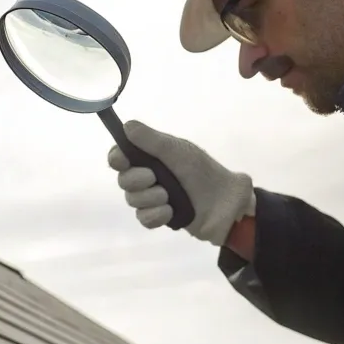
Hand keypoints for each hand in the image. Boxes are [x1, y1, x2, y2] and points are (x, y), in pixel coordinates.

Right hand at [108, 121, 255, 245]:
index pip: (120, 156)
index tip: (122, 161)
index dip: (117, 158)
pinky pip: (143, 218)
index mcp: (150, 157)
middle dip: (137, 180)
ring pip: (132, 200)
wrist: (226, 203)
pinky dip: (156, 215)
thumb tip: (126, 125)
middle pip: (123, 180)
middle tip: (155, 178)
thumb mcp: (178, 151)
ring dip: (150, 198)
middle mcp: (147, 176)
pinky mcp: (159, 218)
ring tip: (170, 198)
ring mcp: (152, 198)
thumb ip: (152, 140)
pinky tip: (170, 212)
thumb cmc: (204, 172)